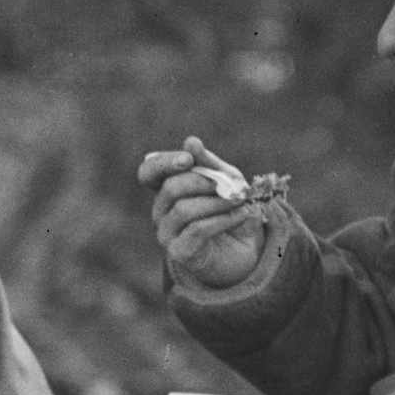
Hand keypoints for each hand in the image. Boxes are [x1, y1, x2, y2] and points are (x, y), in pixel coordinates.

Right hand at [138, 139, 274, 292]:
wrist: (246, 250)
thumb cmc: (231, 210)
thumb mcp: (226, 180)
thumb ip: (208, 163)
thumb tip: (190, 141)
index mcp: (166, 189)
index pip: (149, 172)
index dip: (164, 163)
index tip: (188, 160)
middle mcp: (160, 211)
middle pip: (170, 188)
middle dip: (203, 182)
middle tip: (230, 185)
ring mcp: (166, 233)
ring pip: (184, 210)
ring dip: (218, 202)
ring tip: (241, 200)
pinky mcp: (180, 253)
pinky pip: (197, 230)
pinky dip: (223, 219)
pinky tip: (242, 214)